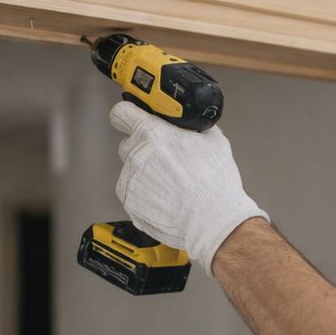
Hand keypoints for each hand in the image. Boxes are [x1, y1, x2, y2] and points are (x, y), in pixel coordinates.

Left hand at [110, 101, 269, 271]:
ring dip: (146, 174)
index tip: (132, 117)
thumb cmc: (214, 184)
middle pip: (128, 144)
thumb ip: (194, 127)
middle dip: (143, 148)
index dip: (127, 114)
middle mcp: (136, 155)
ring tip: (171, 185)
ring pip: (131, 170)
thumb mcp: (214, 141)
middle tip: (165, 159)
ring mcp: (130, 181)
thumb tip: (191, 123)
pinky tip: (166, 199)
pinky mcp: (130, 203)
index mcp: (152, 133)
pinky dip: (145, 195)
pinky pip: (132, 193)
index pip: (121, 113)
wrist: (213, 221)